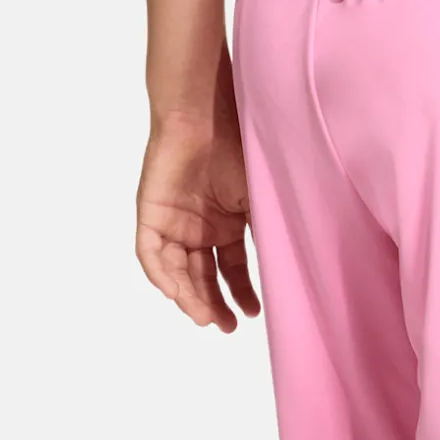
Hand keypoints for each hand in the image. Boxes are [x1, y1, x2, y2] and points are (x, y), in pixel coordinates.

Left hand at [136, 94, 260, 332]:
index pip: (230, 269)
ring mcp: (173, 221)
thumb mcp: (260, 199)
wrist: (204, 112)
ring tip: (206, 317)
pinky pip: (150, 255)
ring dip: (189, 297)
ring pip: (176, 271)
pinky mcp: (151, 213)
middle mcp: (198, 227)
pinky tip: (177, 295)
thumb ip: (267, 234)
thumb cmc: (238, 146)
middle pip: (203, 276)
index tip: (252, 314)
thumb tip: (289, 270)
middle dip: (214, 303)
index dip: (240, 293)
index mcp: (224, 224)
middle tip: (226, 326)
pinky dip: (162, 276)